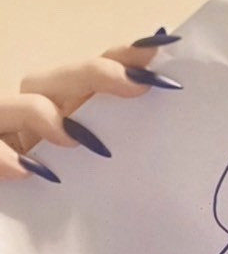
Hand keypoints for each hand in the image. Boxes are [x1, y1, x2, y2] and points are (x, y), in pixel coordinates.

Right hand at [0, 30, 181, 181]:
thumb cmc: (69, 189)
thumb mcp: (104, 170)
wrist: (16, 206)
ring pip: (13, 104)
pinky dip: (4, 156)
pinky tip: (27, 171)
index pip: (100, 69)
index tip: (165, 47)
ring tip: (72, 138)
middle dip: (97, 74)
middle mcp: (38, 112)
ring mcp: (7, 130)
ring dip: (41, 115)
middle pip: (60, 78)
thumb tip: (183, 149)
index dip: (129, 55)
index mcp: (72, 109)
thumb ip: (127, 147)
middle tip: (138, 85)